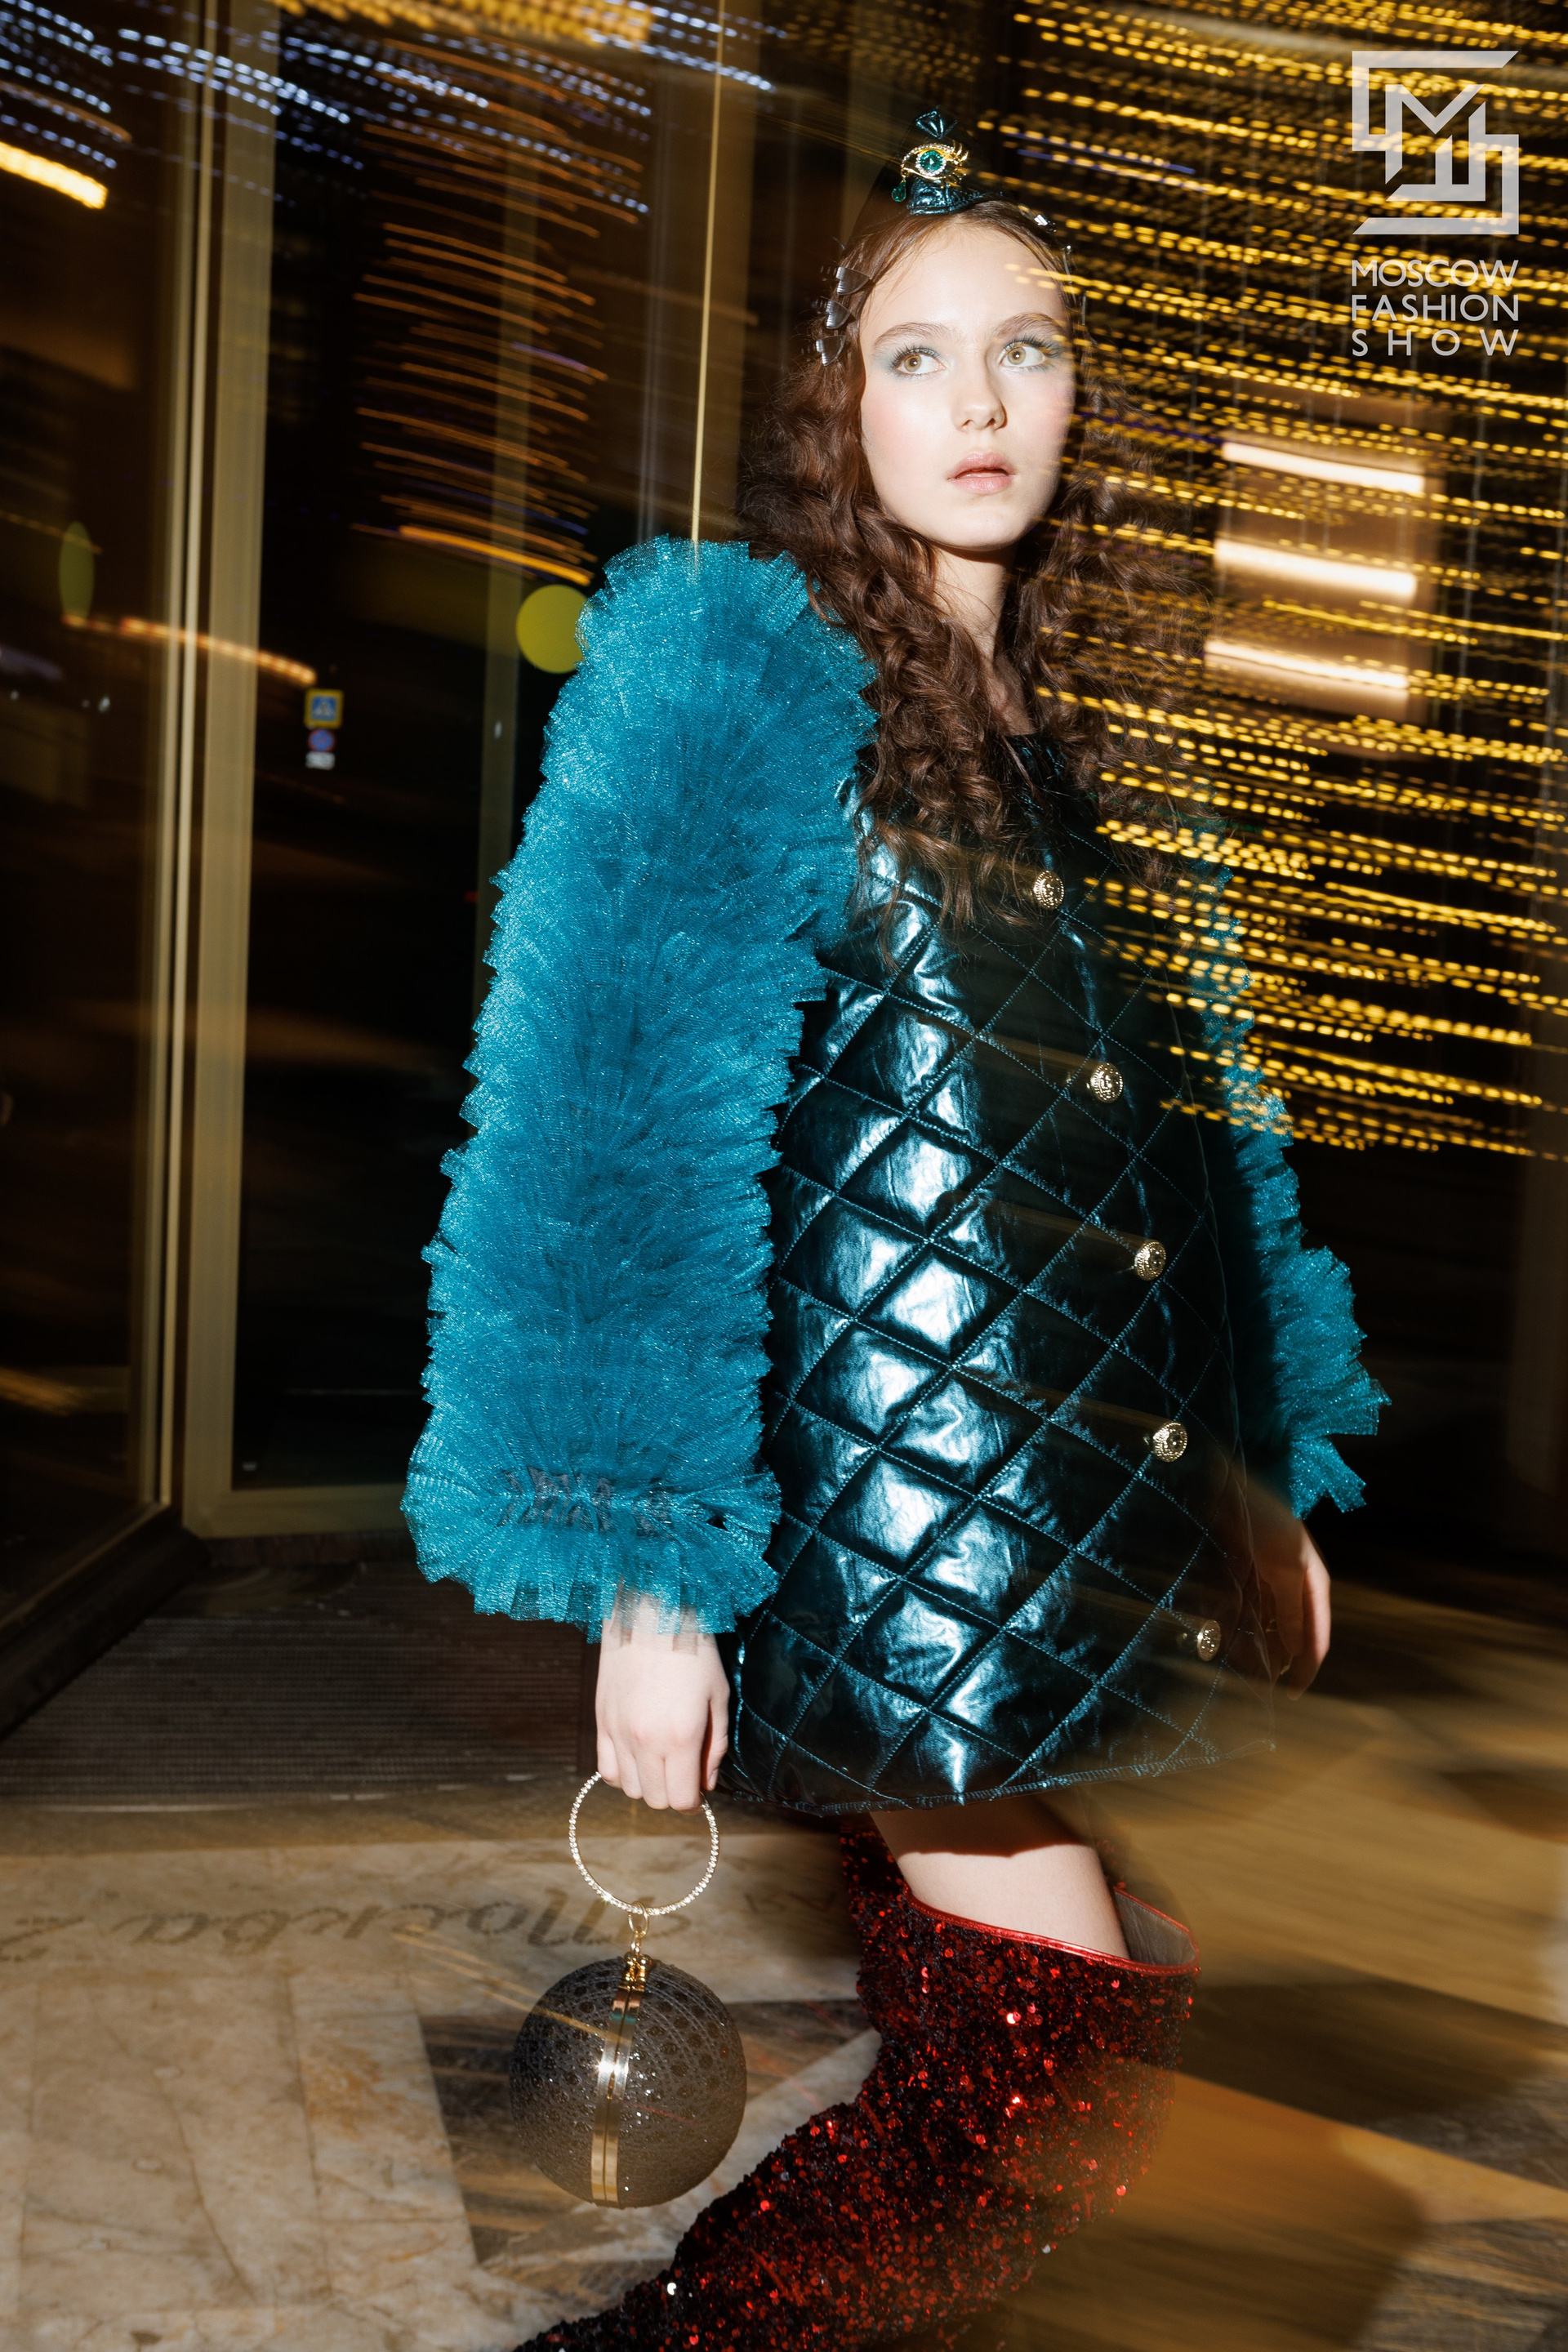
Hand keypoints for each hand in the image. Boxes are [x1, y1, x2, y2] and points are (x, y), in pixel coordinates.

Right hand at [595, 1593, 729, 1810]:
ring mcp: (618, 1732)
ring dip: (647, 1784)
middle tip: (684, 1771)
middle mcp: (645, 1741)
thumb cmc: (694, 1651)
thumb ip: (715, 1747)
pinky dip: (622, 1772)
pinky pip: (605, 1770)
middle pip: (655, 1800)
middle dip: (673, 1794)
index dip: (695, 1802)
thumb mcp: (718, 1698)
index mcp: (681, 1737)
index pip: (682, 1801)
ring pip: (629, 1789)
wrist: (651, 1612)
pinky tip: (637, 1755)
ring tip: (661, 1759)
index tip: (700, 1788)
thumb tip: (706, 1785)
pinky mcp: (601, 1720)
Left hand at [1247, 1480, 1330, 1697]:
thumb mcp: (1284, 1563)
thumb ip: (1291, 1606)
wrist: (1226, 1478)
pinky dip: (1229, 1622)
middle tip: (1253, 1684)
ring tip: (1233, 1665)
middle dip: (1272, 1660)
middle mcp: (1291, 1585)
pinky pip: (1237, 1607)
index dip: (1305, 1669)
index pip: (1316, 1639)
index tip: (1291, 1695)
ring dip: (1247, 1644)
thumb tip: (1296, 1649)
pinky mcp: (1240, 1573)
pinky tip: (1216, 1635)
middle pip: (1285, 1636)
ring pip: (1259, 1625)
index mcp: (1312, 1584)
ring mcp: (1265, 1580)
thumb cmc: (1263, 1515)